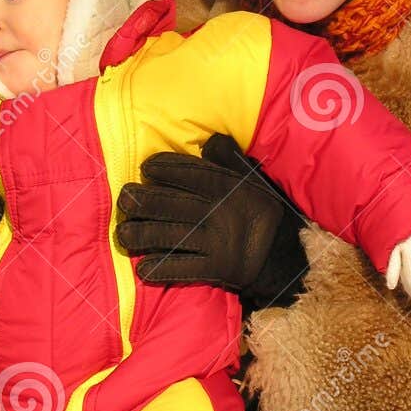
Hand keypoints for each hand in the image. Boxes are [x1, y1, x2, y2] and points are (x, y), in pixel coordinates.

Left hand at [116, 134, 309, 310]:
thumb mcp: (253, 179)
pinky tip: (143, 268)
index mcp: (226, 188)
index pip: (188, 173)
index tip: (146, 168)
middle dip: (141, 201)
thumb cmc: (263, 212)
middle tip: (125, 199)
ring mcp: (215, 242)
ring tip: (124, 234)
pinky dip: (160, 269)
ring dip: (140, 235)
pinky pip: (182, 269)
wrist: (286, 255)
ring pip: (168, 236)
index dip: (162, 168)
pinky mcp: (216, 269)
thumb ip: (229, 159)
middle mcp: (217, 213)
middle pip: (170, 204)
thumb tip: (208, 141)